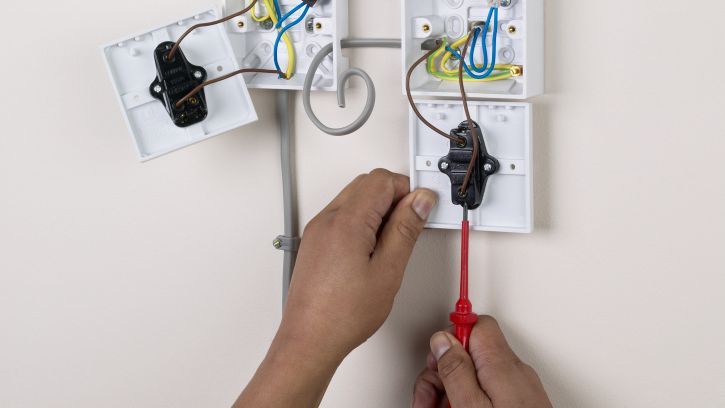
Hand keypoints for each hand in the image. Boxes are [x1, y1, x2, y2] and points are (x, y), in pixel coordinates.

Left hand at [276, 168, 437, 361]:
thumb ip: (406, 229)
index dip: (407, 190)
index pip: (382, 180)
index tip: (421, 209)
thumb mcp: (388, 271)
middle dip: (393, 196)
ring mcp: (317, 230)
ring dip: (377, 209)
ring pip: (354, 198)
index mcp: (346, 222)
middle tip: (410, 224)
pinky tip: (371, 249)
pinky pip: (341, 216)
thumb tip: (419, 202)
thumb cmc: (343, 314)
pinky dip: (361, 222)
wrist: (310, 338)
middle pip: (367, 184)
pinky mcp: (314, 242)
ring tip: (390, 243)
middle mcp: (327, 220)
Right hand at [413, 316, 551, 407]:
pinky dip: (467, 403)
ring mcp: (518, 390)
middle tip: (429, 401)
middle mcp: (514, 373)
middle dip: (442, 374)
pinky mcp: (518, 405)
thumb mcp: (470, 406)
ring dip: (449, 393)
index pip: (477, 325)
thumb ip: (456, 369)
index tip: (435, 358)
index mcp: (502, 365)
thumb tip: (443, 341)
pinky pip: (487, 394)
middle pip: (470, 354)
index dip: (452, 337)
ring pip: (475, 376)